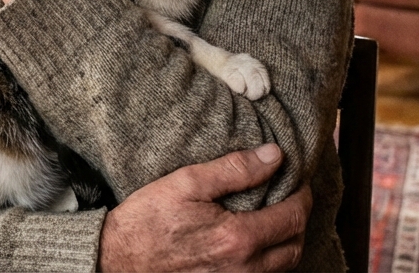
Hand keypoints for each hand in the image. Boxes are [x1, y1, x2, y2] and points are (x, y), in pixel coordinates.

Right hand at [98, 145, 310, 272]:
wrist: (117, 260)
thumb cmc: (147, 221)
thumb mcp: (187, 183)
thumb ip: (234, 169)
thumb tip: (274, 156)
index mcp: (238, 238)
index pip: (292, 217)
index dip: (302, 195)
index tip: (297, 179)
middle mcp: (243, 268)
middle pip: (295, 245)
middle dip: (299, 218)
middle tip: (291, 196)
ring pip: (283, 266)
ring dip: (287, 241)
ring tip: (276, 216)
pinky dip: (270, 259)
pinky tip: (256, 242)